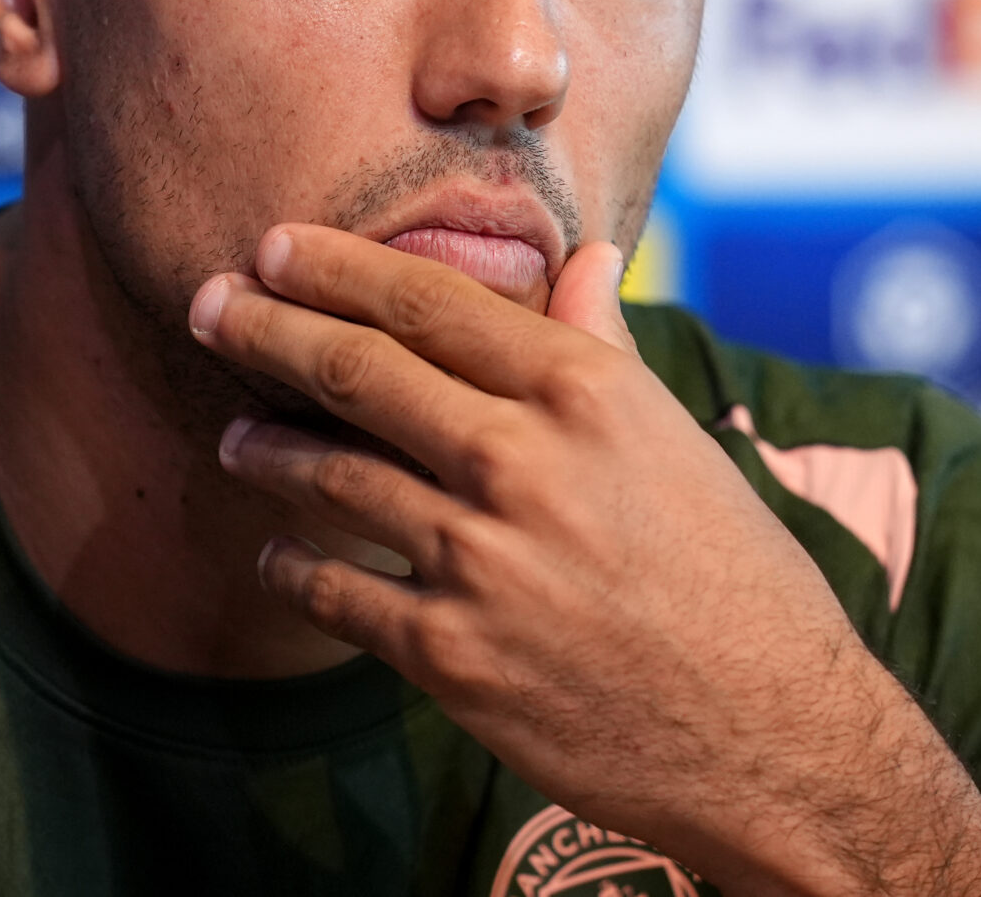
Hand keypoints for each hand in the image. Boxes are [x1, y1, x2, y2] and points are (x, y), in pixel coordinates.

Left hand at [187, 226, 980, 896]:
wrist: (772, 735)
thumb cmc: (737, 579)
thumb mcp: (678, 442)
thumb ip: (604, 348)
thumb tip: (583, 259)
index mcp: (583, 392)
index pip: (429, 300)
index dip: (336, 267)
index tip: (275, 246)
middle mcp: (522, 461)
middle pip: (357, 370)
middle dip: (266, 329)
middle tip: (207, 305)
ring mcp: (480, 561)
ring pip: (331, 477)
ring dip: (267, 449)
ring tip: (235, 435)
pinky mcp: (452, 656)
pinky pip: (336, 593)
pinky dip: (293, 567)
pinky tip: (274, 555)